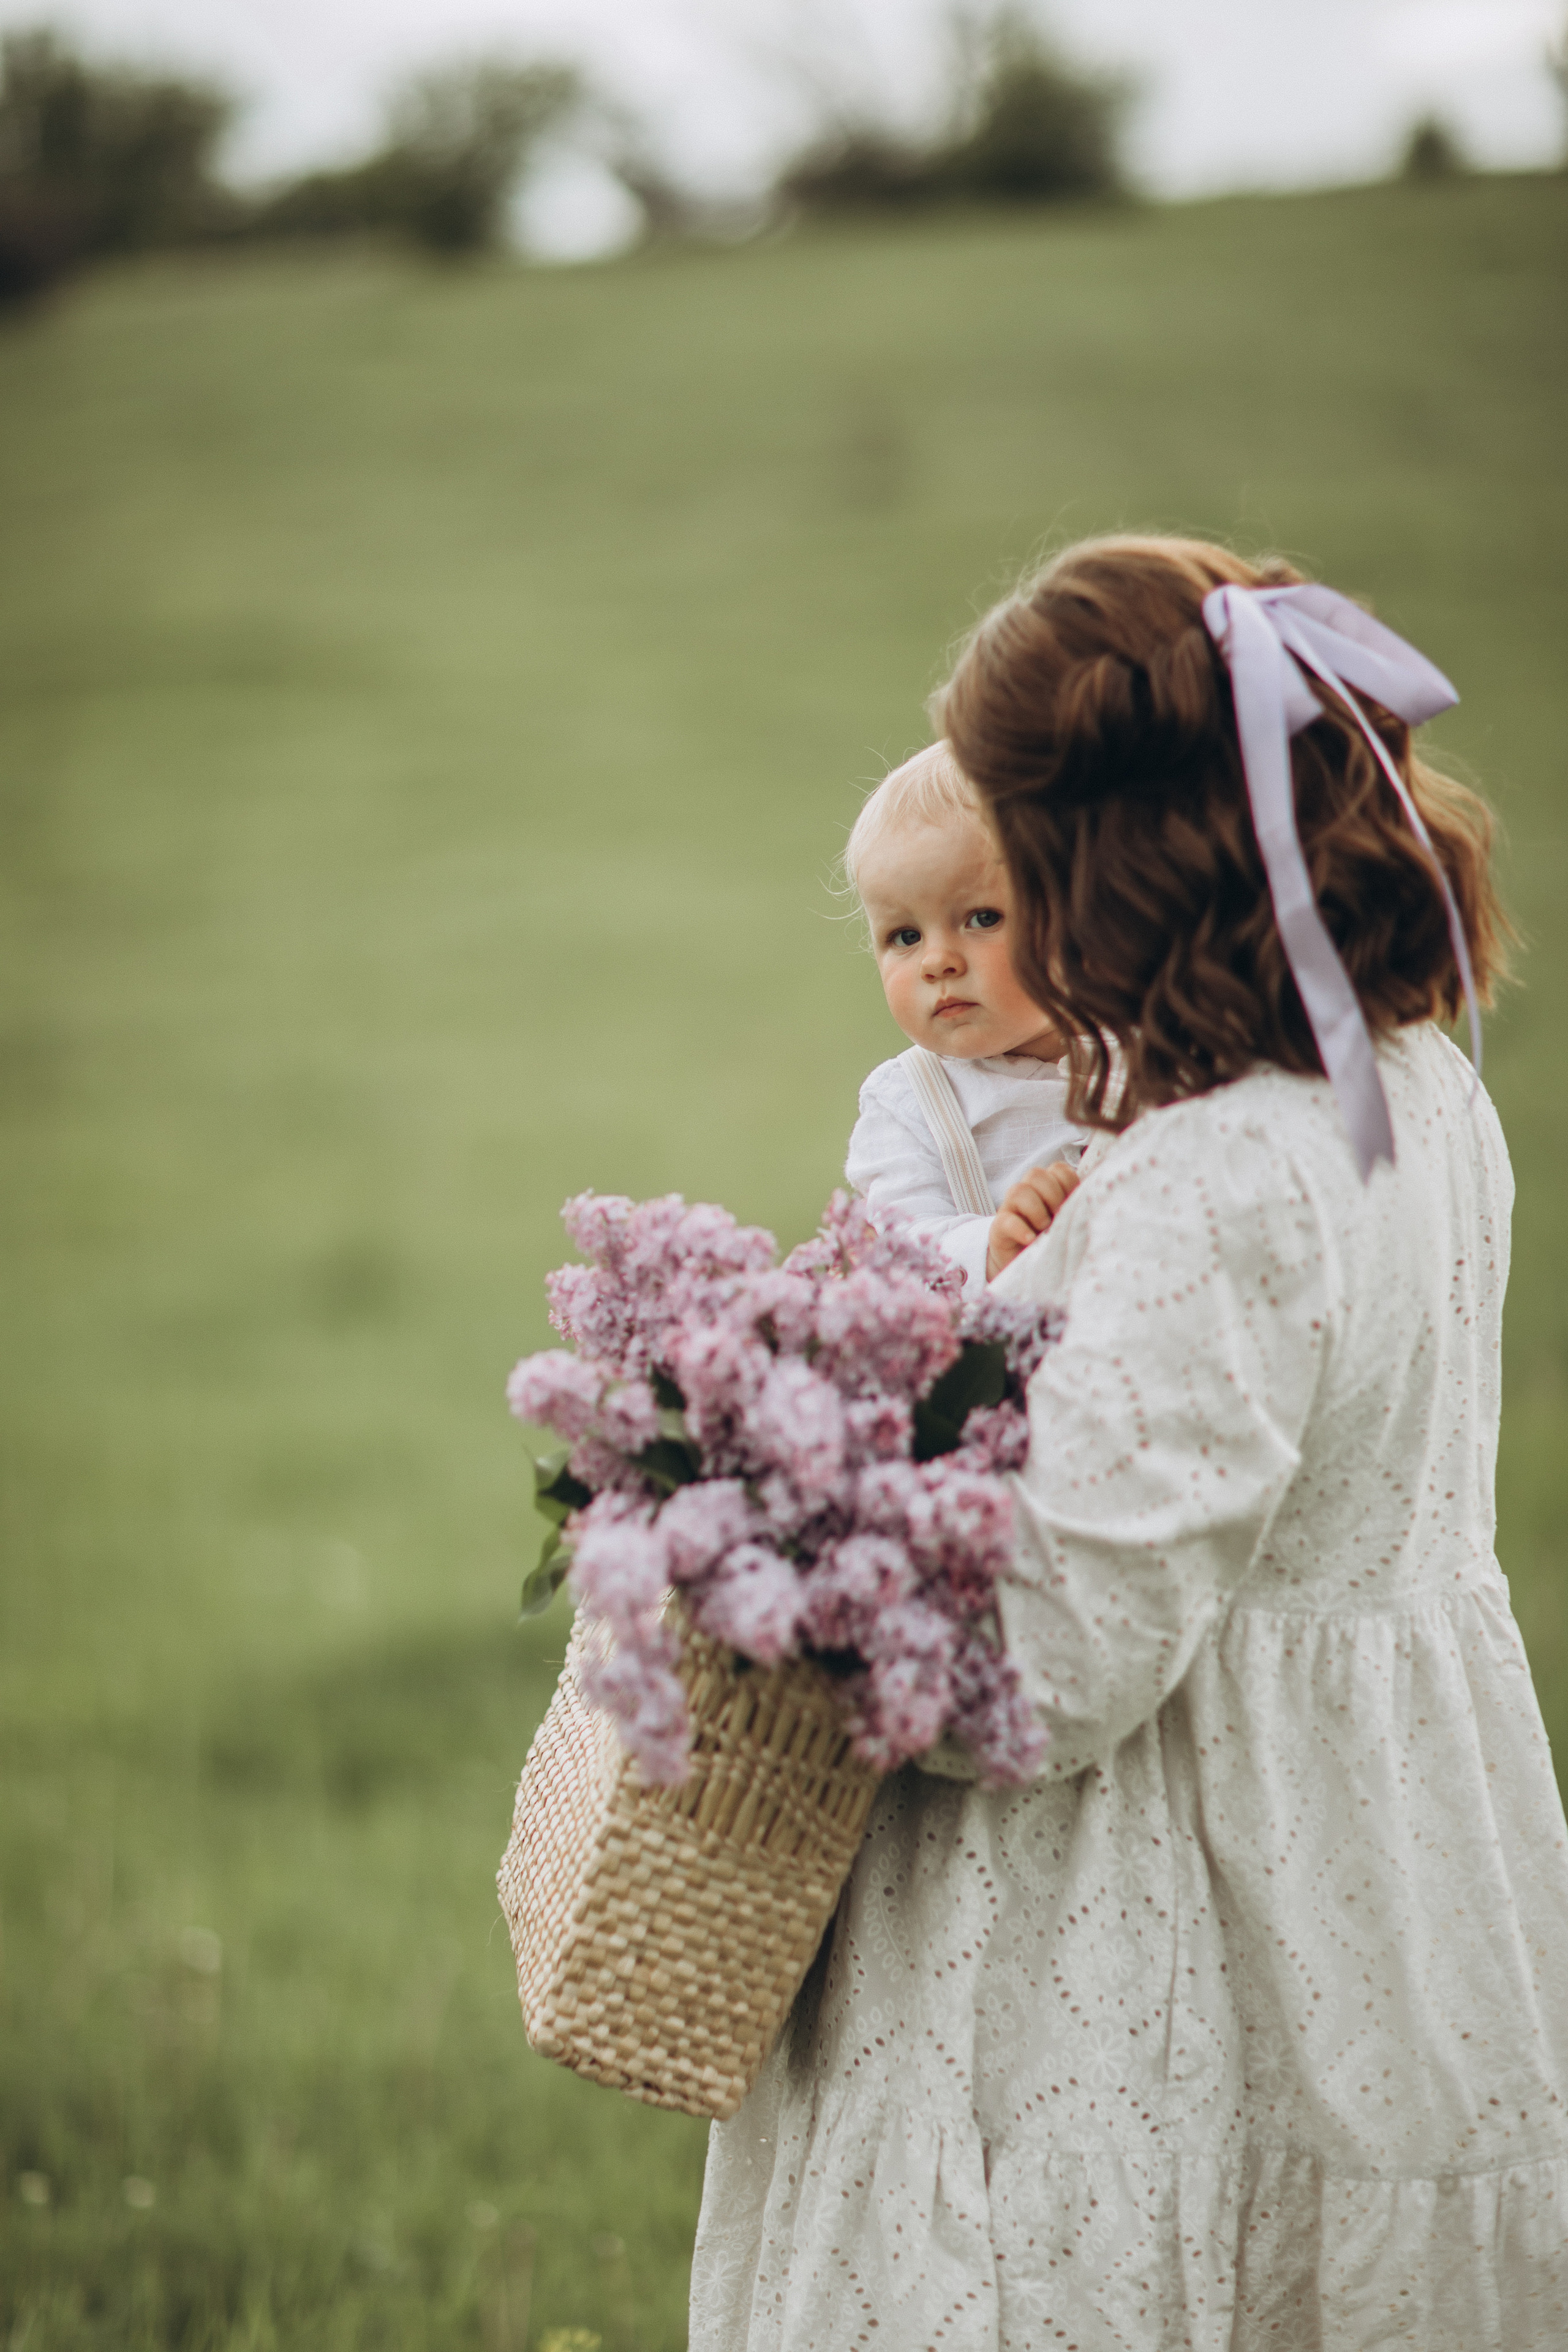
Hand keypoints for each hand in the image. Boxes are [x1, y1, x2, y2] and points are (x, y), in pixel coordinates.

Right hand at [986, 1161, 1079, 1279]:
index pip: (1058, 1169)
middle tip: (1058, 1216)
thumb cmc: (1054, 1241)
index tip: (1072, 1203)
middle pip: (1036, 1174)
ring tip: (1044, 1228)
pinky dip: (1020, 1229)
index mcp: (1048, 1188)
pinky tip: (1031, 1240)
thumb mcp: (1069, 1223)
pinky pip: (1006, 1220)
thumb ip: (1078, 1208)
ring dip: (1036, 1209)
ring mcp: (1011, 1208)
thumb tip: (1098, 1202)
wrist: (1031, 1268)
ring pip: (1018, 1191)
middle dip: (1052, 1194)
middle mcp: (1028, 1192)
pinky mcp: (999, 1228)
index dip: (1068, 1183)